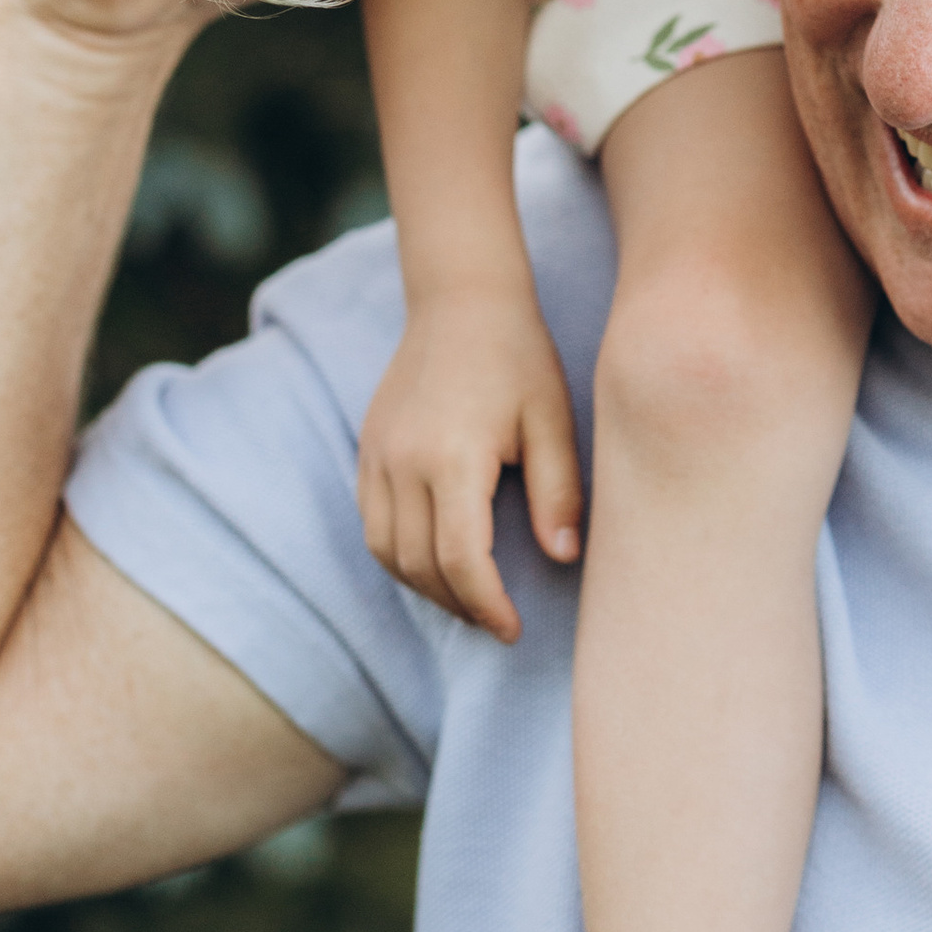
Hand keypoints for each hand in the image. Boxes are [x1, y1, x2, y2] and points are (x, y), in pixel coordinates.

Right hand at [357, 280, 584, 641]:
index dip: (487, 604)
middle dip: (459, 604)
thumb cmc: (519, 358)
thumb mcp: (552, 421)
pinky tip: (436, 561)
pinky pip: (373, 524)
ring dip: (425, 586)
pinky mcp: (368, 450)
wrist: (461, 302)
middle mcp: (404, 462)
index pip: (460, 558)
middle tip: (497, 621)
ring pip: (387, 551)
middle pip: (419, 564)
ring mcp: (378, 457)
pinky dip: (399, 556)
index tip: (512, 629)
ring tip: (468, 599)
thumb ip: (558, 493)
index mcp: (452, 457)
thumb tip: (564, 558)